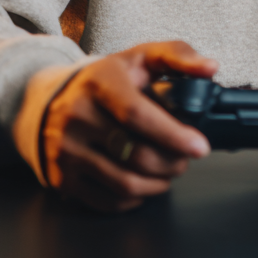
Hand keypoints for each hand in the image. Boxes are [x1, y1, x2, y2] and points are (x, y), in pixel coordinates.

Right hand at [41, 40, 218, 211]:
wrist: (47, 99)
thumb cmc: (107, 78)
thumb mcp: (141, 56)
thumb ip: (179, 56)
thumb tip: (210, 68)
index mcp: (100, 83)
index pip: (137, 114)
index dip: (173, 134)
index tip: (200, 146)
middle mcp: (77, 117)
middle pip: (135, 154)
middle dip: (172, 162)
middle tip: (186, 159)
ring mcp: (66, 151)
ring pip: (123, 183)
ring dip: (158, 183)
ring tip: (170, 171)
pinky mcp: (61, 178)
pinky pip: (106, 200)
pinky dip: (134, 198)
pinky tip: (146, 183)